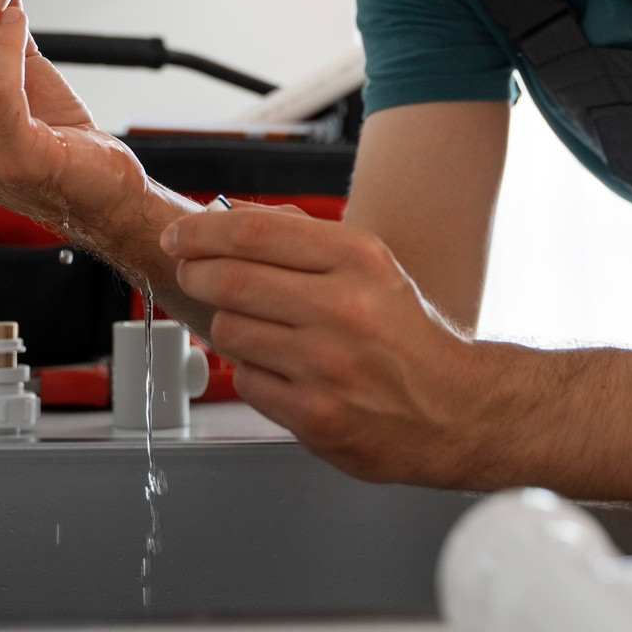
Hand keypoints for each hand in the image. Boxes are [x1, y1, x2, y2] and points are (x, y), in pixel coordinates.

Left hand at [161, 204, 487, 486]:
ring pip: (230, 332)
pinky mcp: (315, 416)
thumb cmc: (403, 335)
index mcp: (358, 259)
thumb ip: (300, 237)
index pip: (252, 233)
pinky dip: (251, 371)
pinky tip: (281, 369)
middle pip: (229, 281)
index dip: (200, 231)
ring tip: (257, 328)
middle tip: (191, 273)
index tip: (177, 235)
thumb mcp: (369, 266)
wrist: (453, 410)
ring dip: (228, 326)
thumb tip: (226, 214)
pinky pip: (246, 380)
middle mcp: (344, 309)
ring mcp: (327, 367)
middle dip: (196, 274)